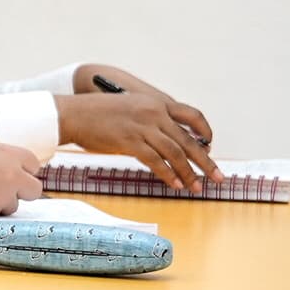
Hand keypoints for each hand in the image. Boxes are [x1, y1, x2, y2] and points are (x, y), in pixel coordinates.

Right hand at [0, 142, 45, 216]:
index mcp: (8, 153)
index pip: (34, 165)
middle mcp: (12, 173)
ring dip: (1, 202)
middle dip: (22, 191)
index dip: (23, 171)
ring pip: (14, 204)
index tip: (14, 174)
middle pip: (34, 189)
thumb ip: (2, 161)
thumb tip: (14, 172)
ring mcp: (4, 194)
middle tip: (6, 190)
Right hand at [58, 89, 220, 192]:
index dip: (204, 132)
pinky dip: (168, 174)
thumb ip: (149, 120)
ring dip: (189, 173)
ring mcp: (143, 127)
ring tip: (197, 186)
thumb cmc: (95, 114)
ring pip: (175, 153)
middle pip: (189, 140)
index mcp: (156, 103)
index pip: (192, 115)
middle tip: (218, 177)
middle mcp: (154, 113)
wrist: (71, 114)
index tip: (210, 146)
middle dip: (206, 162)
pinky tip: (175, 184)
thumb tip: (163, 140)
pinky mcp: (130, 142)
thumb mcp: (128, 109)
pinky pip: (156, 161)